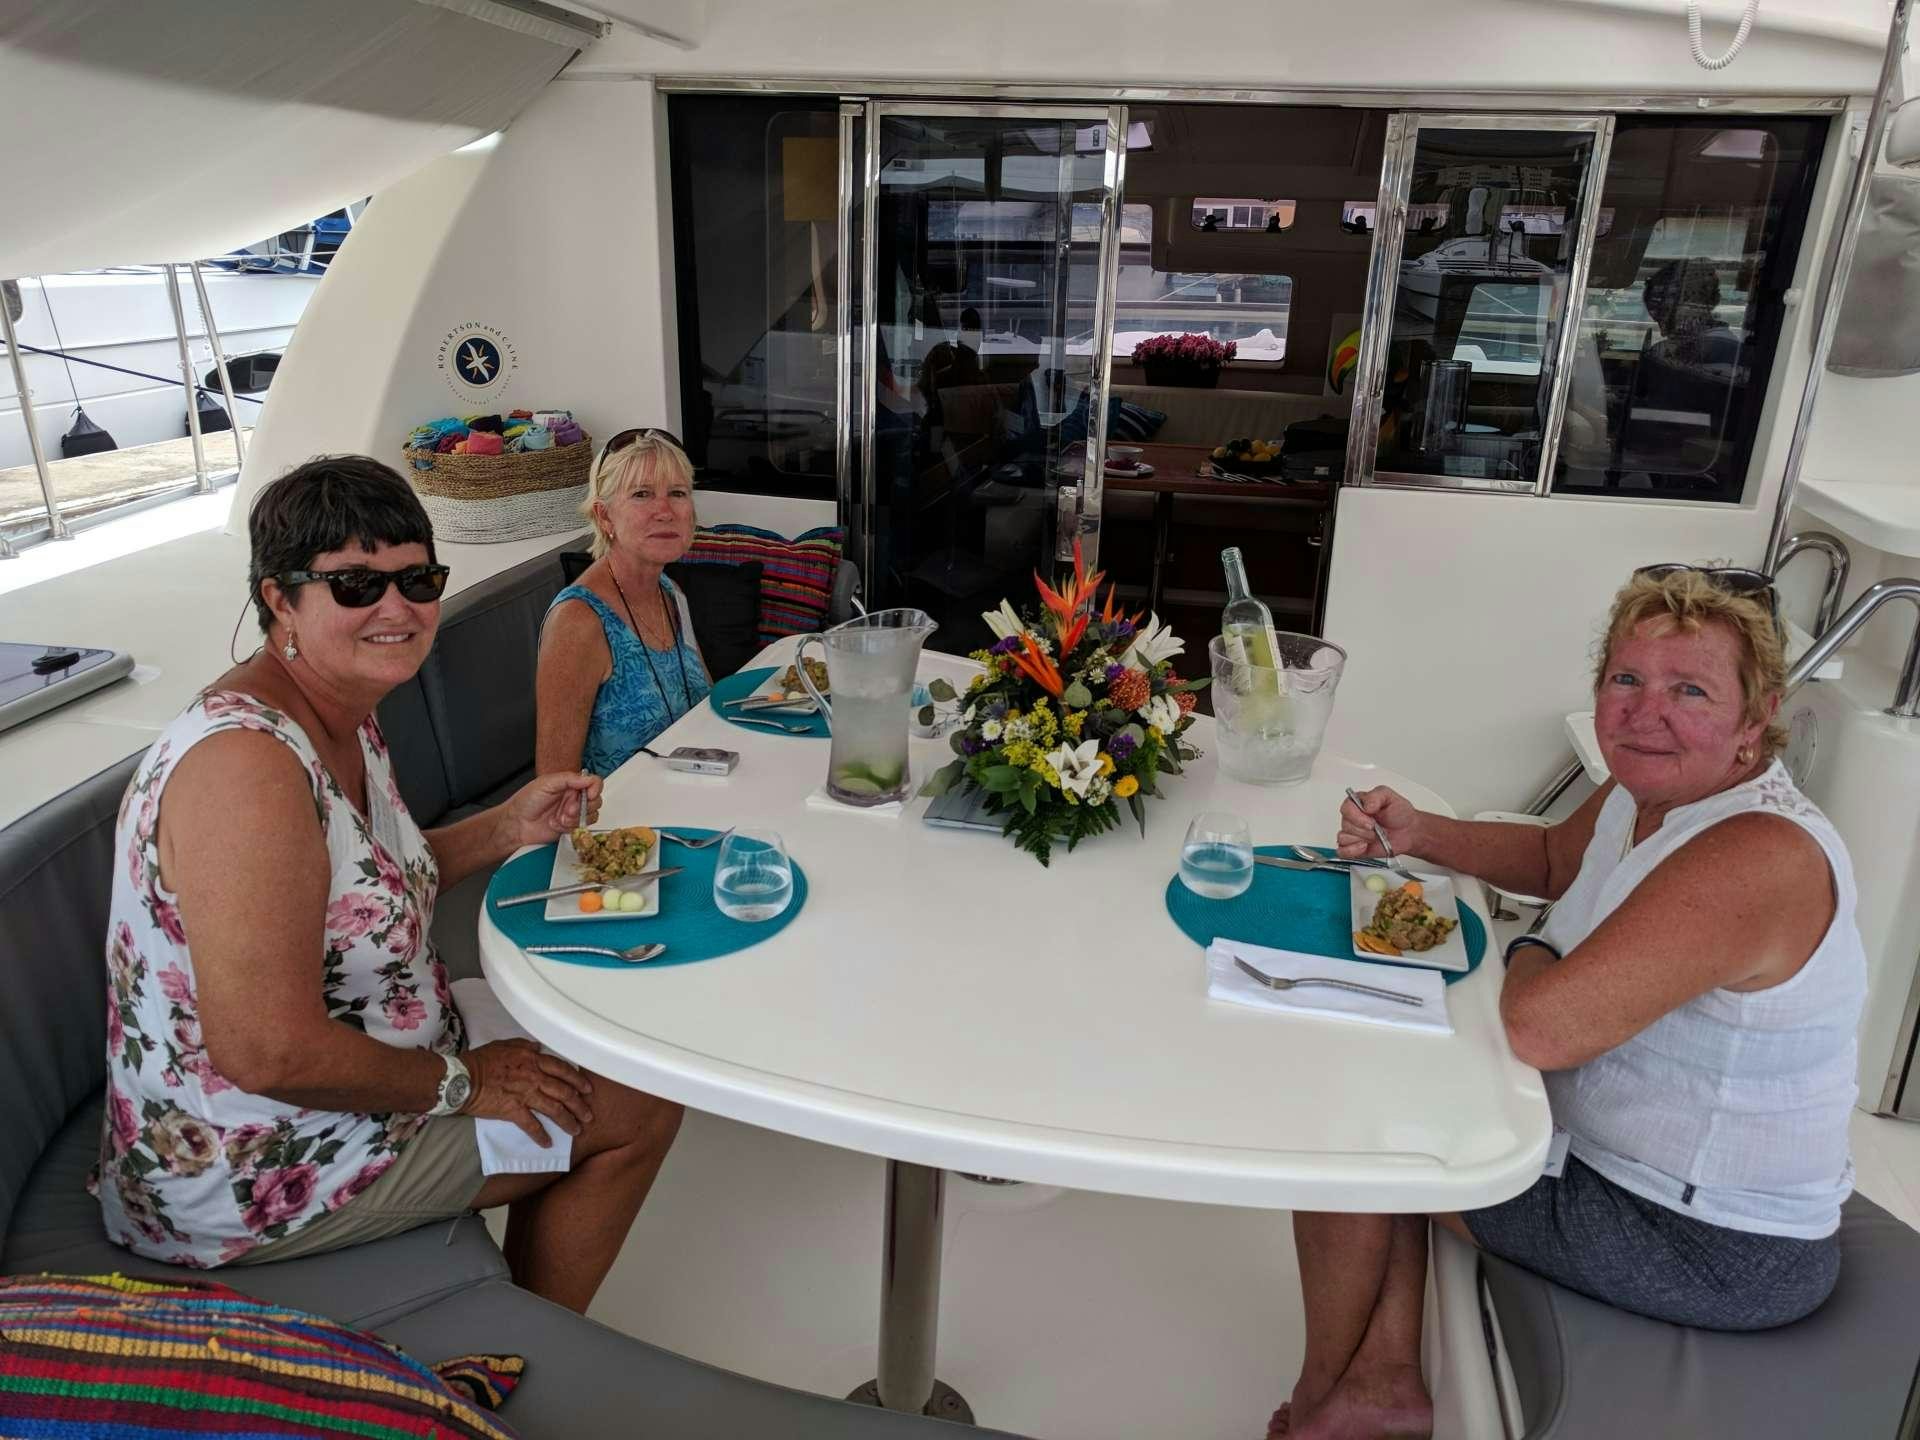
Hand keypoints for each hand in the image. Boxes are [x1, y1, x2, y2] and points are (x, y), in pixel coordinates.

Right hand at [460, 1040, 592, 1145]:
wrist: (462, 1077)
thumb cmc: (481, 1060)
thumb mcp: (505, 1045)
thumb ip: (525, 1045)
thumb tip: (539, 1047)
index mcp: (533, 1060)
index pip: (563, 1070)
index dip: (578, 1080)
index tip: (588, 1090)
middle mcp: (534, 1076)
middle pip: (564, 1091)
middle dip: (579, 1105)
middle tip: (588, 1116)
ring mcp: (525, 1094)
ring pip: (554, 1109)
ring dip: (568, 1121)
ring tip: (576, 1131)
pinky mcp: (513, 1110)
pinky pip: (532, 1125)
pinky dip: (541, 1136)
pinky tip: (548, 1144)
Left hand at [495, 770, 602, 851]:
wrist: (517, 824)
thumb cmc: (526, 802)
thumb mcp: (546, 783)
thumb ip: (569, 779)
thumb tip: (588, 779)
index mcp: (569, 784)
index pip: (593, 782)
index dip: (595, 788)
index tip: (589, 794)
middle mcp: (574, 798)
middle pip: (596, 800)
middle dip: (583, 806)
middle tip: (568, 809)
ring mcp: (573, 813)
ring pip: (592, 815)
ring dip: (577, 817)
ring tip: (561, 818)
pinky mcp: (571, 827)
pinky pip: (583, 828)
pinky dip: (572, 827)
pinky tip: (559, 825)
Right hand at [1336, 785, 1425, 860]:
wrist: (1408, 832)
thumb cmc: (1399, 814)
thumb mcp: (1390, 797)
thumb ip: (1376, 796)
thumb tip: (1365, 805)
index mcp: (1357, 803)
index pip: (1346, 808)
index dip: (1357, 817)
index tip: (1371, 822)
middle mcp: (1353, 818)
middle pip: (1345, 824)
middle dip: (1363, 830)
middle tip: (1376, 830)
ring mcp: (1353, 833)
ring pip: (1343, 838)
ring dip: (1361, 840)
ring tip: (1374, 838)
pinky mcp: (1354, 847)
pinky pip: (1343, 851)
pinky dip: (1352, 851)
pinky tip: (1364, 847)